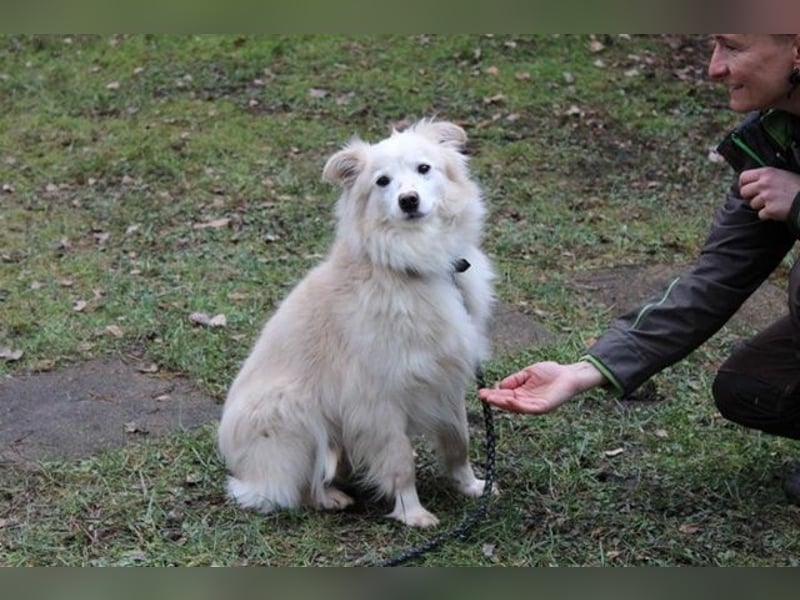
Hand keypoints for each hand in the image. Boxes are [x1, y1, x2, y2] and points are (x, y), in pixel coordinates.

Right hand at [478, 361, 605, 414]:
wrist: (569, 374)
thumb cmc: (551, 372)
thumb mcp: (527, 373)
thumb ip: (514, 379)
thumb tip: (499, 385)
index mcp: (522, 393)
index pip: (504, 395)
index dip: (493, 394)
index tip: (482, 391)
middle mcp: (526, 401)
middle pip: (507, 403)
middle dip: (494, 399)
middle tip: (482, 396)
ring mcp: (534, 406)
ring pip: (515, 407)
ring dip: (502, 403)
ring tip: (491, 399)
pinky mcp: (542, 407)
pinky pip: (527, 408)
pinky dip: (517, 405)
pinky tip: (508, 400)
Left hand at [738, 167, 799, 220]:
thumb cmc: (797, 186)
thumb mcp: (782, 174)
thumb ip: (766, 176)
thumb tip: (753, 182)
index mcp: (767, 172)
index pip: (743, 177)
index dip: (743, 184)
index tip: (747, 188)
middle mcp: (765, 183)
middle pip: (744, 192)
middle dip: (749, 196)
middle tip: (760, 198)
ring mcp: (767, 197)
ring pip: (752, 204)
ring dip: (760, 206)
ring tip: (773, 202)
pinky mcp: (770, 209)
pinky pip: (761, 214)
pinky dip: (767, 214)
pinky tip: (777, 210)